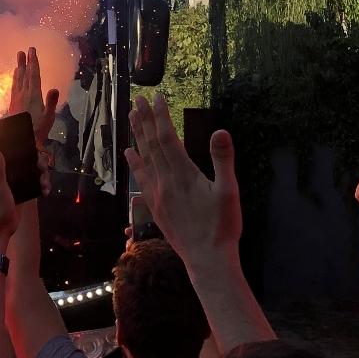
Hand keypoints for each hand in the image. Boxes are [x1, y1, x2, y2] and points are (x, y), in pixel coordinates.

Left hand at [9, 47, 59, 143]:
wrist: (19, 140)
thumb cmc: (37, 130)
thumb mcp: (49, 117)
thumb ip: (51, 102)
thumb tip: (54, 88)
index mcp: (33, 95)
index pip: (34, 75)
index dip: (33, 62)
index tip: (32, 50)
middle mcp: (23, 94)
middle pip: (23, 75)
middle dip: (24, 62)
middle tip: (22, 51)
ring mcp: (16, 99)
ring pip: (17, 81)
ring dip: (18, 69)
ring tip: (18, 62)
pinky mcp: (12, 105)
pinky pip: (14, 88)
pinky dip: (15, 80)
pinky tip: (15, 80)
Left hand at [125, 93, 241, 263]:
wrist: (206, 260)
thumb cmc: (222, 226)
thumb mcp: (229, 192)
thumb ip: (223, 160)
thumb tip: (221, 131)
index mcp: (184, 174)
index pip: (168, 138)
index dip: (161, 117)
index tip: (156, 97)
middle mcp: (165, 181)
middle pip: (151, 144)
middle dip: (145, 120)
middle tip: (137, 99)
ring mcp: (157, 194)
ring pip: (143, 158)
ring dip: (137, 136)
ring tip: (131, 117)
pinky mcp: (154, 206)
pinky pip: (141, 178)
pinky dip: (134, 162)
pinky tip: (129, 153)